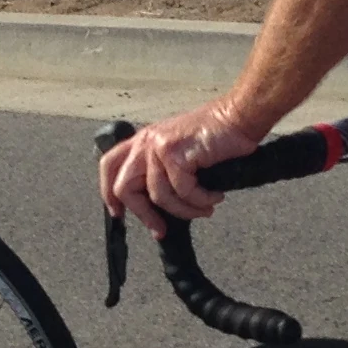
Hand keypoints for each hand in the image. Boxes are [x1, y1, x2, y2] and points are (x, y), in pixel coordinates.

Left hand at [98, 96, 265, 230]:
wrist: (238, 117)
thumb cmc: (216, 135)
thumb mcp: (179, 150)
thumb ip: (162, 170)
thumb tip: (157, 207)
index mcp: (142, 140)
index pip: (110, 165)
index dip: (108, 193)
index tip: (118, 214)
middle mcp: (145, 142)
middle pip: (125, 187)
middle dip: (143, 214)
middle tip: (161, 230)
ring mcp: (158, 146)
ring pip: (159, 196)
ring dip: (184, 210)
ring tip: (204, 210)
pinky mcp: (175, 153)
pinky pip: (183, 191)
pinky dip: (200, 200)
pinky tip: (215, 197)